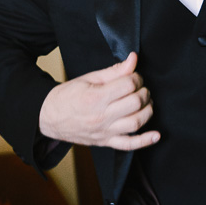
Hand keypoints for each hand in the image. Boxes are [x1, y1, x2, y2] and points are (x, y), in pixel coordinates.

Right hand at [39, 53, 158, 149]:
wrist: (49, 117)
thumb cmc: (68, 96)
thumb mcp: (89, 78)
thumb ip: (114, 71)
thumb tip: (133, 59)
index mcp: (95, 98)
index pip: (128, 85)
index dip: (136, 77)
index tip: (133, 76)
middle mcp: (101, 117)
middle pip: (135, 103)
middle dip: (143, 91)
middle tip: (140, 87)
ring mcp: (104, 132)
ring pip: (136, 122)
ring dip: (147, 110)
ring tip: (145, 102)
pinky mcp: (106, 142)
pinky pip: (129, 145)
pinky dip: (145, 141)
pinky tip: (156, 135)